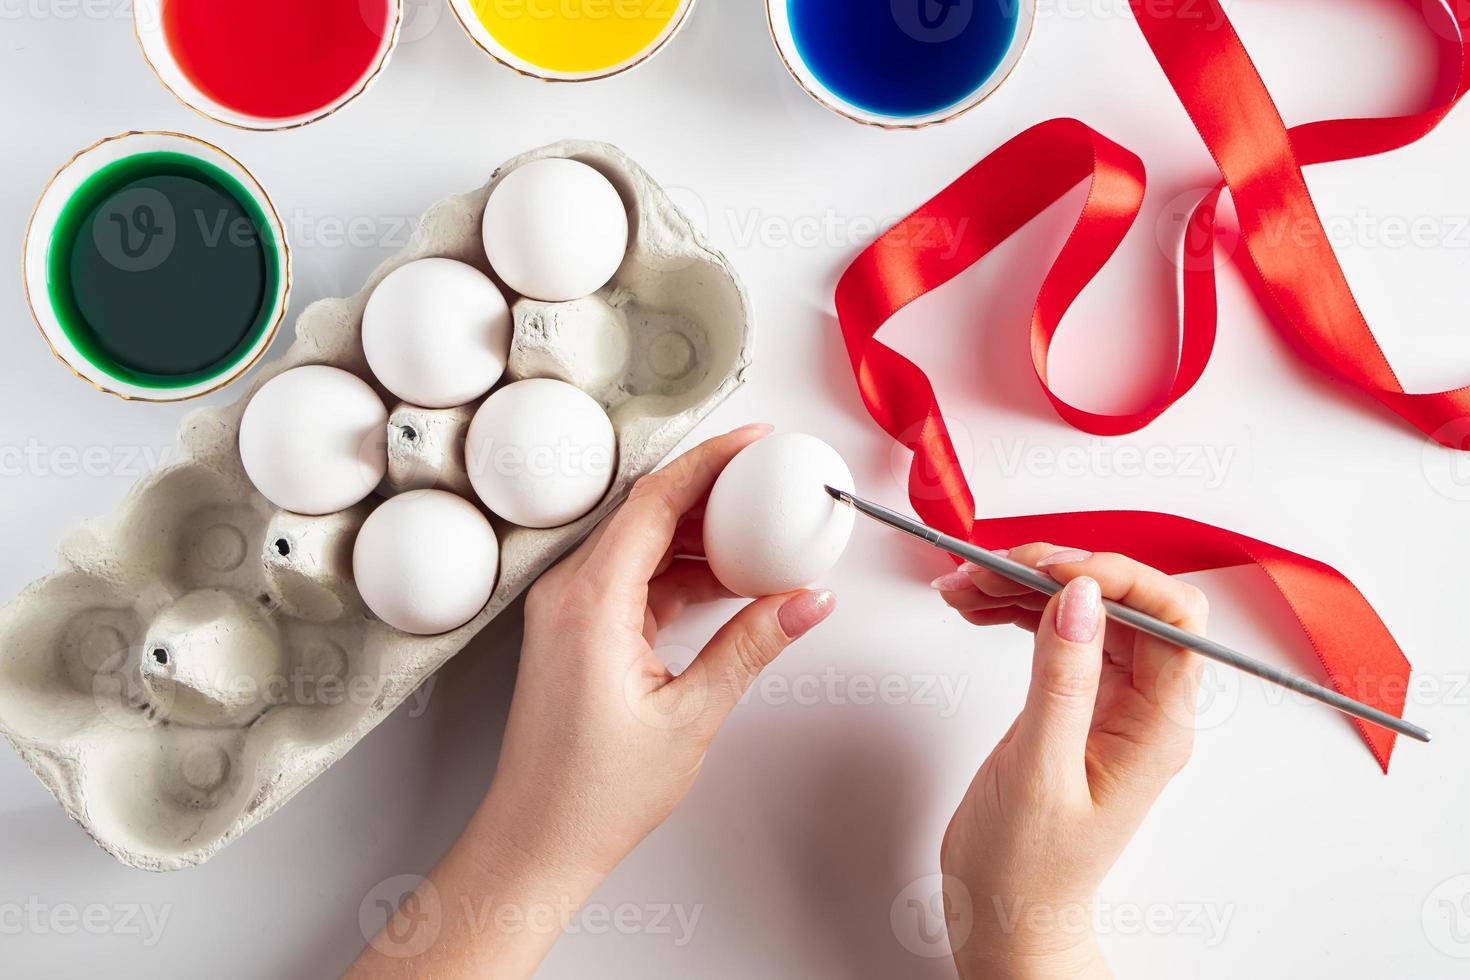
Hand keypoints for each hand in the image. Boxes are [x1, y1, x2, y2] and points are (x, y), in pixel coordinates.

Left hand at [350, 424, 836, 977]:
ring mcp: (568, 611)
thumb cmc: (591, 794)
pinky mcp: (576, 631)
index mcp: (590, 603)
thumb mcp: (691, 716)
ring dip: (698, 535)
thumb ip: (752, 646)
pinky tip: (725, 584)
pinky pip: (633, 578)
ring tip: (761, 536)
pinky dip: (679, 573)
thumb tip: (805, 601)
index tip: (755, 441)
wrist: (535, 842)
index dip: (709, 461)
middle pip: (645, 511)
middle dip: (712, 491)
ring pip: (640, 544)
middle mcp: (569, 594)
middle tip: (770, 482)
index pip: (653, 501)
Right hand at [931, 544, 1207, 979]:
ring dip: (1026, 587)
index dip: (1117, 577)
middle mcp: (1144, 709)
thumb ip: (1063, 679)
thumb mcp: (1038, 772)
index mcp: (1157, 728)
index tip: (1052, 567)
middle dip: (1058, 572)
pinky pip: (1058, 634)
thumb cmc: (1026, 868)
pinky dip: (1017, 612)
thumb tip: (1080, 598)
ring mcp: (1111, 703)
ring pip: (1085, 611)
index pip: (1171, 619)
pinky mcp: (1076, 702)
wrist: (1005, 913)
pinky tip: (979, 608)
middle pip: (1124, 603)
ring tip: (968, 584)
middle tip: (994, 568)